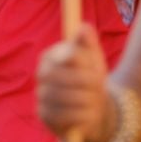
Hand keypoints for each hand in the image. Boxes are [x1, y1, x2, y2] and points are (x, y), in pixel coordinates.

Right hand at [36, 23, 116, 141]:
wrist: (89, 108)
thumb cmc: (89, 80)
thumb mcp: (92, 60)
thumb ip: (87, 43)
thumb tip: (84, 26)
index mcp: (51, 56)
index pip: (70, 55)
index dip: (86, 65)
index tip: (96, 70)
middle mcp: (41, 74)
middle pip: (64, 77)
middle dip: (87, 84)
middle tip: (99, 88)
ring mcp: (41, 95)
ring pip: (65, 97)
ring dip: (87, 100)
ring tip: (96, 101)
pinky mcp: (43, 115)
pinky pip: (64, 115)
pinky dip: (82, 114)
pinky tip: (89, 112)